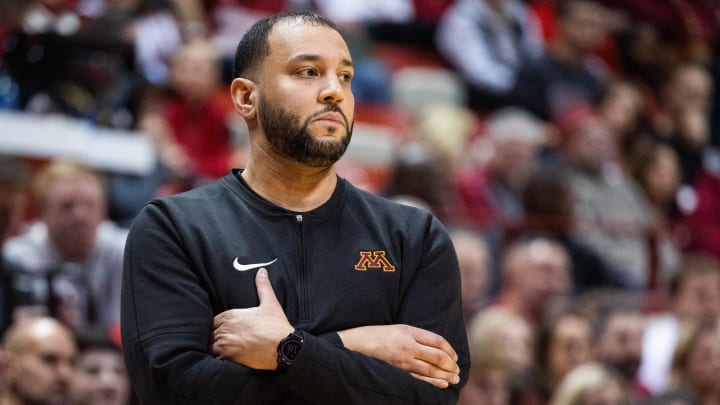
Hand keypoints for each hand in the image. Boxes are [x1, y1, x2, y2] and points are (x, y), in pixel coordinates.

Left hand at [212, 268, 293, 369]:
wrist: (284, 347)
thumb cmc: (276, 326)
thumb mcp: (270, 303)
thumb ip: (263, 287)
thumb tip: (261, 271)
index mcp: (231, 315)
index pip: (213, 320)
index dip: (217, 325)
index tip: (224, 329)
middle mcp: (225, 329)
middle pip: (210, 333)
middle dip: (215, 336)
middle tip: (224, 340)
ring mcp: (226, 344)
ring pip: (210, 346)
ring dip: (215, 347)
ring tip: (224, 350)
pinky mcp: (229, 357)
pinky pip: (215, 358)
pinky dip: (218, 358)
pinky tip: (226, 358)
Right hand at [338, 325, 459, 388]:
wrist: (354, 344)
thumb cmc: (375, 335)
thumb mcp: (397, 328)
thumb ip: (415, 335)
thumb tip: (435, 347)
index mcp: (409, 331)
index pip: (437, 340)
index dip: (450, 350)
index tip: (455, 356)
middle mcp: (408, 345)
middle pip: (438, 356)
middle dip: (451, 365)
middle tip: (457, 371)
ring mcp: (402, 360)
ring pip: (431, 369)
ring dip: (446, 375)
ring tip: (454, 379)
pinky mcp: (397, 371)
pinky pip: (419, 379)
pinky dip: (433, 383)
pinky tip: (441, 384)